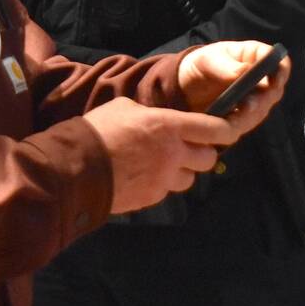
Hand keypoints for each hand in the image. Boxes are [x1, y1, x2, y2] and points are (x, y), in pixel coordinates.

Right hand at [84, 97, 242, 214]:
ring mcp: (164, 179)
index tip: (228, 130)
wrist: (76, 169)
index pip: (215, 129)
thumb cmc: (98, 130)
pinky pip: (167, 190)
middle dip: (203, 152)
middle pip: (209, 158)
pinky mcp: (152, 198)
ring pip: (190, 178)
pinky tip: (144, 176)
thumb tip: (152, 120)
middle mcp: (174, 154)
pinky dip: (162, 184)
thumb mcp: (124, 107)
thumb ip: (147, 113)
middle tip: (190, 147)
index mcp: (170, 126)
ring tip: (164, 164)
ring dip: (183, 171)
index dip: (226, 130)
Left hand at [179, 41, 289, 135]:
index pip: (279, 62)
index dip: (280, 71)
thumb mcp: (208, 60)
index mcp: (255, 57)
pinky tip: (227, 125)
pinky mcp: (245, 118)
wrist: (185, 86)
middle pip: (274, 90)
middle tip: (248, 104)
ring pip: (262, 109)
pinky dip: (239, 125)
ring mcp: (255, 100)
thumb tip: (245, 71)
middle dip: (263, 98)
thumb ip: (226, 66)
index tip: (273, 79)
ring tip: (235, 116)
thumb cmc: (200, 65)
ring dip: (251, 115)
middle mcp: (261, 80)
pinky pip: (248, 123)